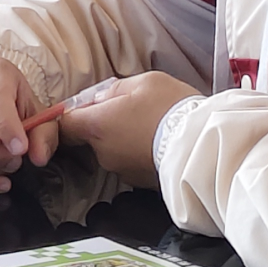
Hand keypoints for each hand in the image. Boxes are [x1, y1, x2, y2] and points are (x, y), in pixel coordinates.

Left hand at [57, 72, 198, 186]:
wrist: (203, 146)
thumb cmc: (171, 108)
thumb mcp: (143, 82)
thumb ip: (114, 90)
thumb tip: (100, 99)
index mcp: (96, 125)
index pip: (64, 125)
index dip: (70, 116)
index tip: (83, 109)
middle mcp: (103, 153)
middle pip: (92, 137)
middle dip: (107, 125)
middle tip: (133, 110)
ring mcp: (122, 171)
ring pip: (114, 151)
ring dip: (126, 139)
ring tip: (153, 126)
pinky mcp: (141, 184)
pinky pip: (133, 163)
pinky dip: (141, 153)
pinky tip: (160, 143)